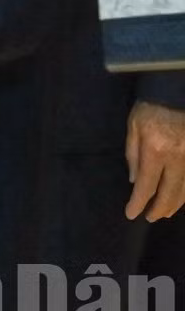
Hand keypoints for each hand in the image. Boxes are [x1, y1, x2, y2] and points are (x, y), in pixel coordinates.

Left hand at [125, 100, 184, 221]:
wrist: (177, 93)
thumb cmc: (151, 107)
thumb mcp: (133, 126)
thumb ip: (133, 154)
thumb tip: (134, 181)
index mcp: (155, 150)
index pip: (146, 185)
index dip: (139, 203)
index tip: (132, 214)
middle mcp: (177, 158)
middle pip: (169, 193)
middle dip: (159, 208)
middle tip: (151, 217)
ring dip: (175, 204)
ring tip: (164, 212)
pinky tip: (180, 198)